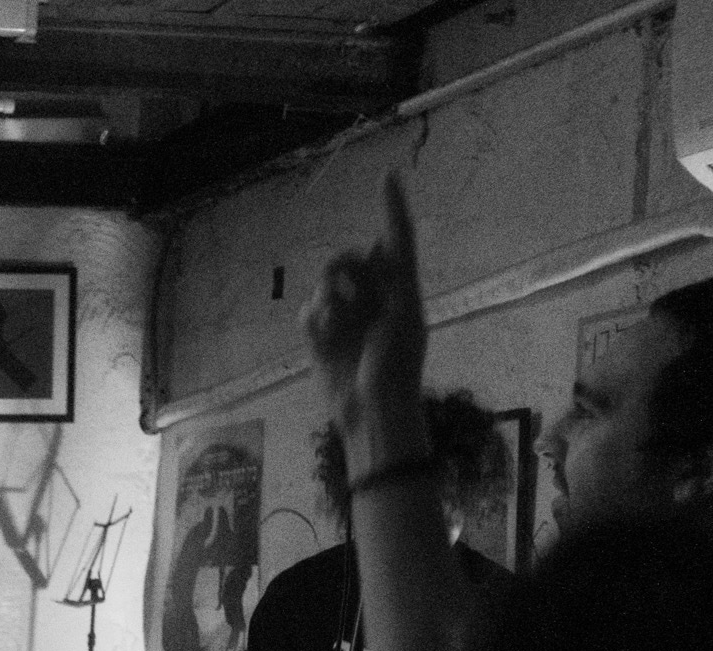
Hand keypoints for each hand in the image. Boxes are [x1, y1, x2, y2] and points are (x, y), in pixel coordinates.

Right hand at [302, 173, 427, 449]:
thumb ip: (390, 280)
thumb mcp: (403, 318)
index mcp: (401, 291)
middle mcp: (373, 299)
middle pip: (351, 260)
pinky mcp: (321, 339)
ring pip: (326, 285)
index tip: (389, 175)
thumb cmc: (398, 369)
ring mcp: (346, 318)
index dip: (394, 208)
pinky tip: (322, 333)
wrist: (372, 412)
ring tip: (334, 320)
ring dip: (327, 296)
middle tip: (340, 279)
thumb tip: (375, 244)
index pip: (398, 241)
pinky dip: (314, 318)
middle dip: (343, 264)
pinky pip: (309, 313)